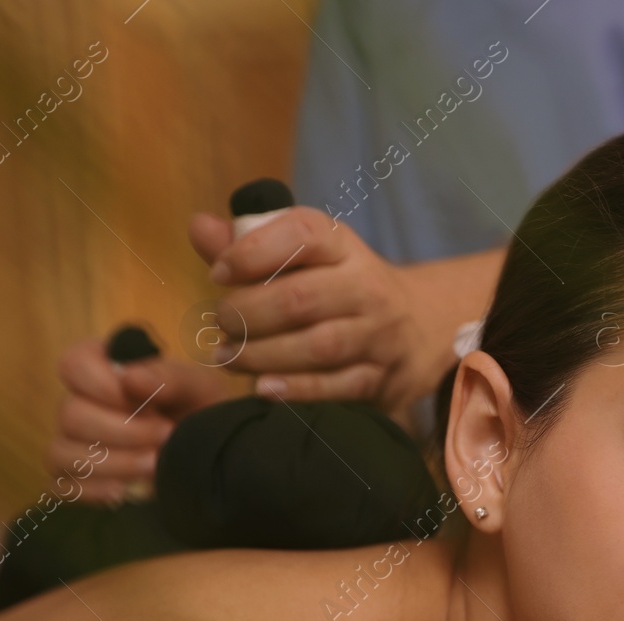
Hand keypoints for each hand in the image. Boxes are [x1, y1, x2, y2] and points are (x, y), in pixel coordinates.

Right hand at [43, 335, 229, 503]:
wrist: (212, 455)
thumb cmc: (201, 410)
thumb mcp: (199, 388)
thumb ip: (169, 377)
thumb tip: (129, 378)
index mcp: (105, 369)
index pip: (74, 364)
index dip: (98, 382)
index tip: (135, 396)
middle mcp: (82, 403)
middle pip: (70, 414)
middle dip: (120, 430)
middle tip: (164, 436)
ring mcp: (75, 443)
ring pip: (62, 453)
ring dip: (111, 462)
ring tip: (153, 466)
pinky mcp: (78, 479)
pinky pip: (63, 487)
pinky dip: (91, 491)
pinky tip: (123, 492)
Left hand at [188, 208, 442, 413]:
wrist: (424, 323)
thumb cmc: (343, 288)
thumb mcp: (309, 258)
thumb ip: (251, 246)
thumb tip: (199, 228)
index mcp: (344, 246)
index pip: (304, 232)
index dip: (253, 251)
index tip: (218, 273)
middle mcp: (367, 286)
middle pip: (301, 298)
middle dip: (247, 313)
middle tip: (220, 324)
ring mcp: (380, 334)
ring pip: (319, 346)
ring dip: (263, 354)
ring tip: (227, 357)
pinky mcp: (384, 377)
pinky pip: (339, 386)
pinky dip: (297, 389)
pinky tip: (262, 387)